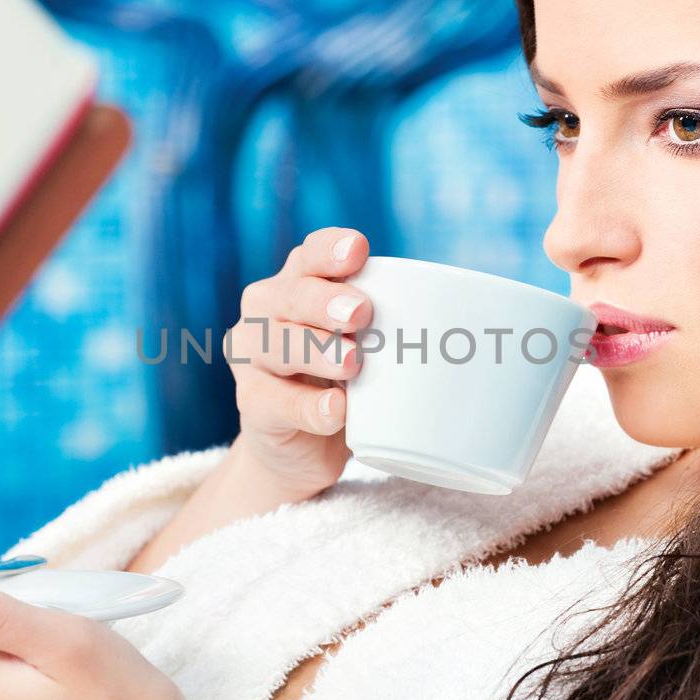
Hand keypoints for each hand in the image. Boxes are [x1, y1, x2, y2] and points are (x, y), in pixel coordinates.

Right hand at [224, 225, 372, 497]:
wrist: (300, 449)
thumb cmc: (341, 381)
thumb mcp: (362, 345)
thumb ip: (384, 327)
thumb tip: (447, 324)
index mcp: (295, 284)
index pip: (309, 256)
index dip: (330, 250)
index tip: (359, 251)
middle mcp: (265, 312)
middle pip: (290, 296)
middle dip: (325, 301)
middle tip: (361, 313)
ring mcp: (252, 359)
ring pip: (278, 345)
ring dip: (317, 351)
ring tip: (352, 363)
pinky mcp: (252, 405)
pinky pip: (276, 403)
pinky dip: (309, 407)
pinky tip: (335, 410)